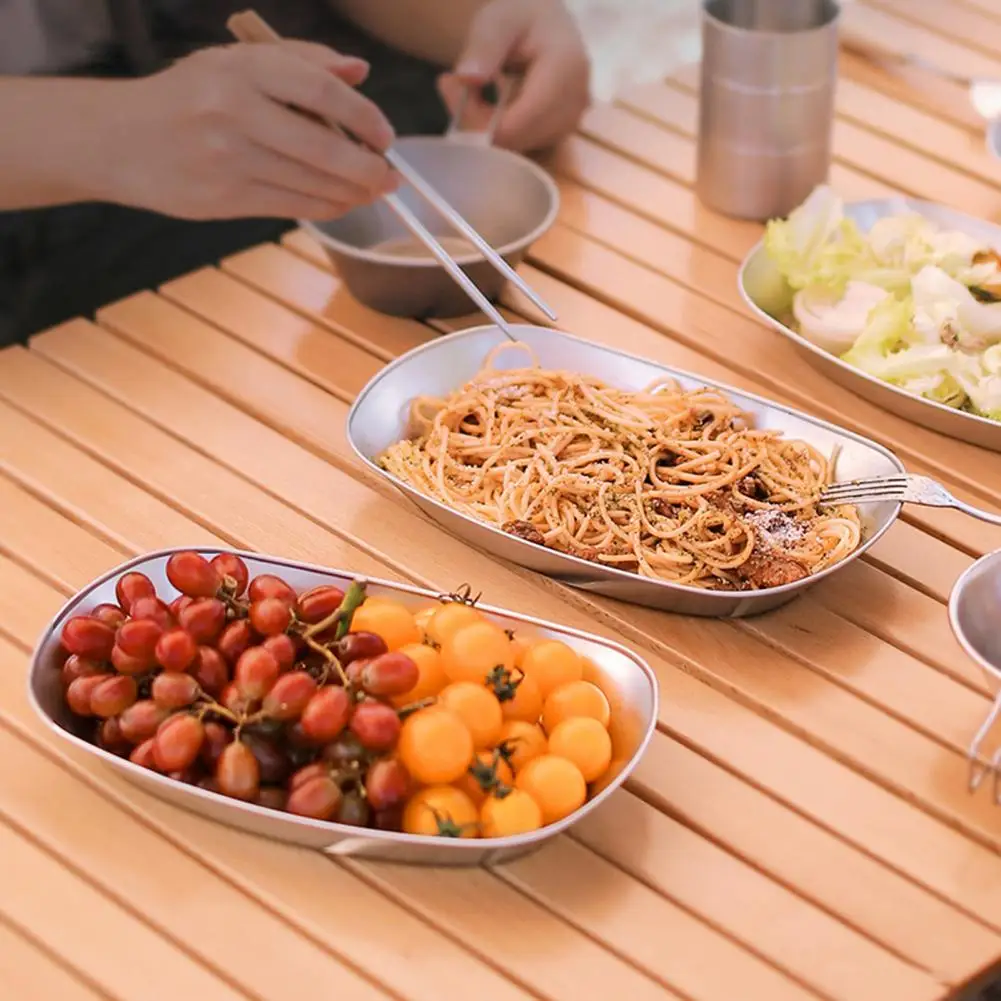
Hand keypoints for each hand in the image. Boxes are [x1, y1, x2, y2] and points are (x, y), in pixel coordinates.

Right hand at [106, 41, 398, 220]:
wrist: (120, 140)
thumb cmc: (189, 97)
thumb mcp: (234, 61)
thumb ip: (300, 62)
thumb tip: (359, 73)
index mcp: (241, 68)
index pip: (322, 90)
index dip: (364, 117)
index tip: (386, 136)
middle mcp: (234, 111)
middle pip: (324, 147)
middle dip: (368, 168)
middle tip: (391, 176)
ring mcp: (228, 159)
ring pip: (312, 184)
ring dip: (353, 192)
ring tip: (372, 190)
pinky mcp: (224, 199)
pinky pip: (292, 207)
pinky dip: (326, 207)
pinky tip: (341, 202)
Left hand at [437, 0, 589, 151]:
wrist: (544, 25)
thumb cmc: (521, 17)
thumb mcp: (498, 20)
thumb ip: (484, 46)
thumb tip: (468, 76)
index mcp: (566, 70)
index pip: (518, 122)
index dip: (477, 118)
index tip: (448, 84)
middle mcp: (575, 103)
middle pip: (516, 138)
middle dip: (478, 121)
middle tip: (452, 85)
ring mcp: (571, 122)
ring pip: (516, 145)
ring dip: (486, 125)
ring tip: (470, 90)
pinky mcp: (561, 132)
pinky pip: (521, 144)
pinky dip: (497, 130)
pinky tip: (488, 103)